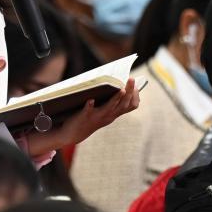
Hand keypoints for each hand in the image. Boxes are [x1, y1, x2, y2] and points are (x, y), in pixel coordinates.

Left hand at [23, 79, 140, 156]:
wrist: (74, 133)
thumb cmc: (92, 118)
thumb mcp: (106, 111)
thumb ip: (114, 101)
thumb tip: (123, 84)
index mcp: (115, 113)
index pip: (131, 105)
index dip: (135, 95)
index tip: (136, 85)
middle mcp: (109, 115)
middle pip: (123, 104)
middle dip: (129, 91)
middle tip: (131, 79)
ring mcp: (97, 116)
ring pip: (110, 108)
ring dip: (115, 99)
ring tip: (121, 90)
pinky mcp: (84, 116)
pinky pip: (88, 111)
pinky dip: (89, 105)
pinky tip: (90, 100)